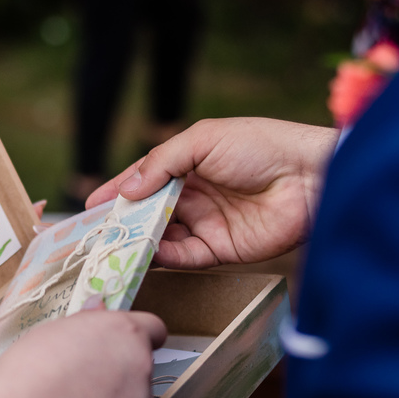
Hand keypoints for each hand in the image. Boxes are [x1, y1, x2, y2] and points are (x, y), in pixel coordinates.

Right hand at [0, 303, 166, 397]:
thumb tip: (100, 306)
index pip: (154, 329)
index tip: (119, 347)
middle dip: (119, 373)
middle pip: (140, 366)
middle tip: (82, 383)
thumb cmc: (31, 368)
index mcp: (125, 332)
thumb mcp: (54, 332)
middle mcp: (142, 364)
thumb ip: (87, 322)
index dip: (138, 338)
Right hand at [87, 117, 337, 267]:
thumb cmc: (260, 146)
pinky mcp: (221, 250)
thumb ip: (161, 164)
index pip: (144, 179)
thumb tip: (127, 191)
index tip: (89, 207)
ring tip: (115, 247)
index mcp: (188, 163)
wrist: (309, 177)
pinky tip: (149, 253)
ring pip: (162, 237)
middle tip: (94, 234)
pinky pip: (185, 257)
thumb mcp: (203, 140)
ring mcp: (206, 224)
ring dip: (139, 241)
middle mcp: (194, 195)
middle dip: (122, 222)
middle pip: (149, 212)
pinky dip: (165, 257)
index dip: (117, 191)